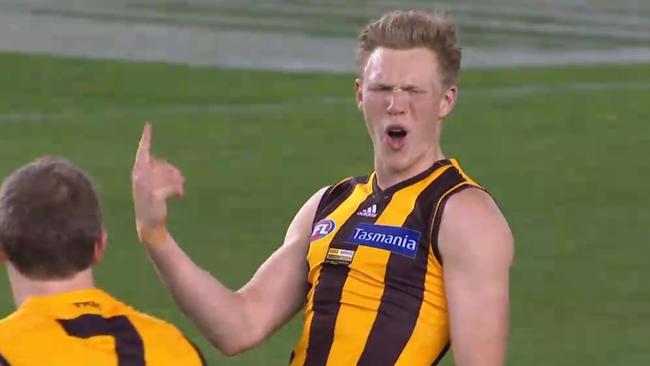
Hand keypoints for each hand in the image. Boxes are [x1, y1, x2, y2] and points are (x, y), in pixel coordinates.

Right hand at [132, 122, 184, 244]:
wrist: (149, 224)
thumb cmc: (152, 203)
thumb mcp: (154, 185)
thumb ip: (160, 173)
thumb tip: (174, 170)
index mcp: (137, 172)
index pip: (142, 152)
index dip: (146, 138)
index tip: (148, 125)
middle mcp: (139, 176)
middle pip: (163, 164)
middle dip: (174, 172)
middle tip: (182, 180)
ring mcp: (146, 186)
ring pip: (170, 174)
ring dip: (178, 181)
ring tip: (181, 189)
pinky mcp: (155, 195)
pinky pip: (173, 187)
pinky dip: (179, 191)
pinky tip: (181, 196)